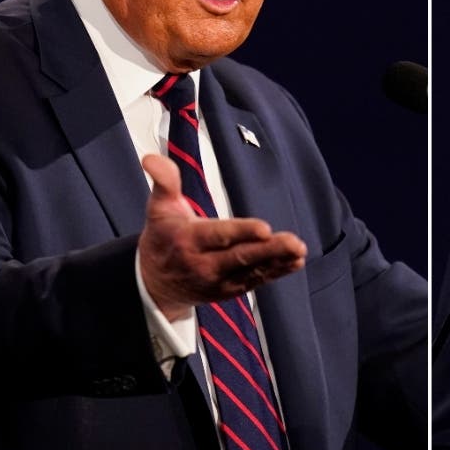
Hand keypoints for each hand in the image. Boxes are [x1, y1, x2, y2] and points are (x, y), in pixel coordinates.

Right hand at [138, 154, 306, 319]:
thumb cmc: (163, 238)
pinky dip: (276, 272)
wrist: (153, 284)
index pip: (218, 235)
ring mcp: (218, 280)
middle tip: (294, 242)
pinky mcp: (229, 290)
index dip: (242, 232)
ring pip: (251, 270)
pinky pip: (255, 281)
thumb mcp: (159, 207)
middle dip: (269, 250)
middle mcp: (204, 264)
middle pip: (240, 256)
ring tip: (299, 252)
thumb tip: (151, 158)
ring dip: (278, 262)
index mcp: (188, 240)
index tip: (264, 228)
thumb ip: (164, 181)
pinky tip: (294, 262)